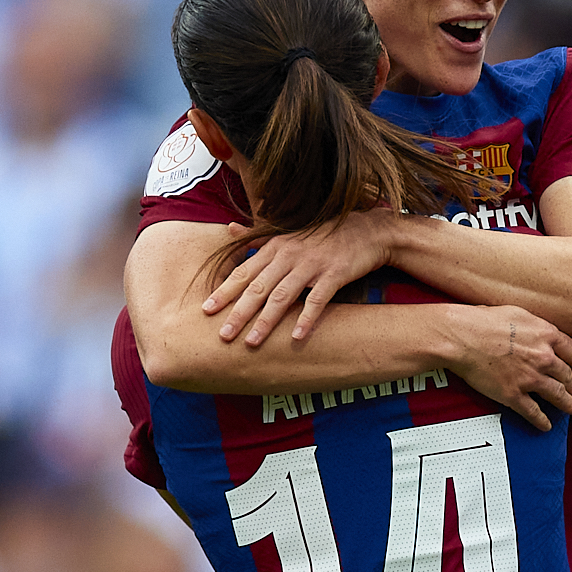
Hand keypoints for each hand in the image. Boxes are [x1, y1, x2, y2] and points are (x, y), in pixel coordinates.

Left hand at [208, 214, 396, 347]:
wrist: (365, 230)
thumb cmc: (323, 234)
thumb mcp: (288, 231)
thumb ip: (257, 234)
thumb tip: (229, 228)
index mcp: (275, 247)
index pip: (244, 271)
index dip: (225, 291)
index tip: (206, 310)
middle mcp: (289, 255)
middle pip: (259, 287)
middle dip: (239, 312)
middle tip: (223, 334)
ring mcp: (312, 265)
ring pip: (283, 296)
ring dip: (267, 321)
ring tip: (252, 342)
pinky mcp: (334, 274)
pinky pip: (318, 300)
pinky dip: (306, 318)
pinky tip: (296, 337)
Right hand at [443, 305, 571, 430]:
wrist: (461, 337)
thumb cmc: (482, 321)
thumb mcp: (518, 313)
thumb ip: (535, 325)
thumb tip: (539, 332)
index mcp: (546, 335)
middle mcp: (543, 357)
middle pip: (567, 376)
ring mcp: (529, 378)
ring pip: (557, 396)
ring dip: (568, 405)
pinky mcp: (513, 395)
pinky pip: (533, 412)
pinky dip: (541, 421)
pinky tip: (546, 425)